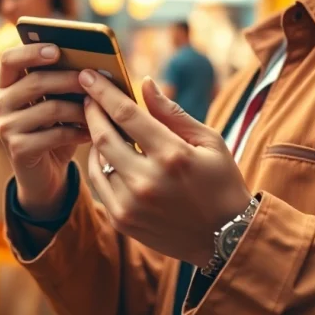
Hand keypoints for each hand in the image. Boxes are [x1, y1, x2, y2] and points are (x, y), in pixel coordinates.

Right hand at [0, 44, 90, 219]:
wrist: (45, 173)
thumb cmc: (53, 129)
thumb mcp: (55, 102)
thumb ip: (62, 83)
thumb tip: (91, 65)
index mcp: (5, 85)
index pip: (9, 59)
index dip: (32, 51)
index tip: (58, 49)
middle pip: (35, 82)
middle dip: (69, 79)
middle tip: (96, 79)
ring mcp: (5, 128)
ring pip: (49, 108)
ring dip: (80, 109)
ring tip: (101, 109)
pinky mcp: (17, 149)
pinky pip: (55, 134)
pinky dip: (78, 132)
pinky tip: (92, 132)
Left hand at [80, 71, 252, 267]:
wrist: (226, 239)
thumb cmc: (221, 182)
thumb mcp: (209, 141)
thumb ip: (172, 113)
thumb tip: (144, 83)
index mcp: (173, 156)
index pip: (126, 115)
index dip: (103, 92)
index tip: (88, 74)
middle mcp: (148, 181)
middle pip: (104, 136)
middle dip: (92, 110)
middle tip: (88, 95)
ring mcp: (132, 204)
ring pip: (96, 160)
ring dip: (94, 136)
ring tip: (98, 121)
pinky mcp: (123, 220)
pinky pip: (98, 183)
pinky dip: (96, 162)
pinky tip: (103, 151)